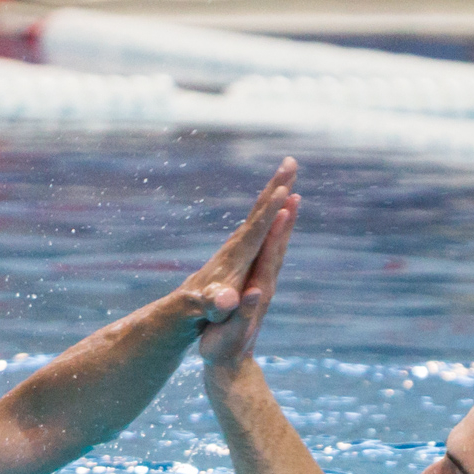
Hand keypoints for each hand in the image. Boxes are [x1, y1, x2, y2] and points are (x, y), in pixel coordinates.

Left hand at [176, 157, 296, 324]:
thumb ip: (217, 304)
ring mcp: (236, 245)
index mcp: (235, 258)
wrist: (182, 308)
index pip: (256, 230)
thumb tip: (225, 300)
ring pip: (259, 211)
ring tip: (288, 172)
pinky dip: (269, 205)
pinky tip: (276, 198)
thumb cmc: (200, 312)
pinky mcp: (238, 248)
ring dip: (274, 190)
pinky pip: (258, 220)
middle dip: (276, 186)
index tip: (284, 190)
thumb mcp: (209, 310)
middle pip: (258, 210)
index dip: (270, 212)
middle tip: (291, 161)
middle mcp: (236, 245)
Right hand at [200, 193, 297, 369]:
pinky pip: (269, 257)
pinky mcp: (259, 290)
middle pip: (280, 246)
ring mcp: (264, 288)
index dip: (276, 230)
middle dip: (287, 218)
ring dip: (284, 225)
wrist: (231, 369)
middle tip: (295, 189)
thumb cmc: (224, 351)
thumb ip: (243, 313)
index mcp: (258, 291)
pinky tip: (274, 230)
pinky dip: (274, 239)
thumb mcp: (230, 333)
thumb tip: (253, 294)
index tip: (285, 204)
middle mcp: (266, 286)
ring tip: (291, 200)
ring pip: (278, 250)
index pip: (270, 255)